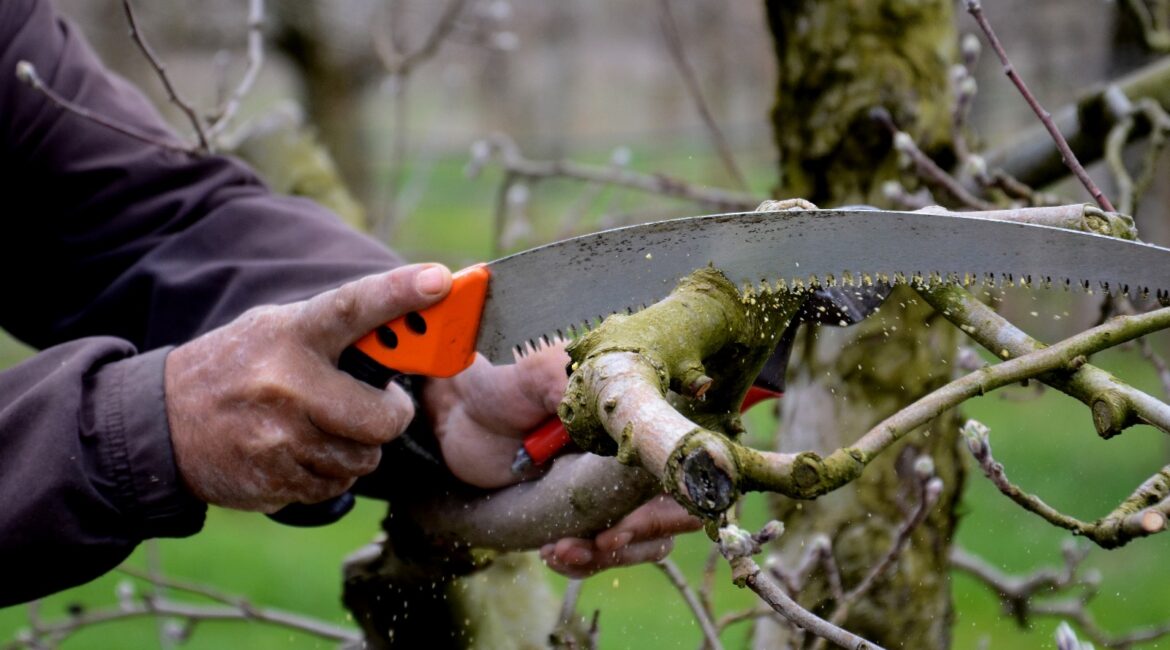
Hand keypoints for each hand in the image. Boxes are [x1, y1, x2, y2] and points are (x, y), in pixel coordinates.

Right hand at [165, 264, 452, 511]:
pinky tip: (295, 452)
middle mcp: (287, 385)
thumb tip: (410, 325)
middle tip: (376, 406)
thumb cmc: (238, 369)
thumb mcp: (277, 331)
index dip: (398, 293)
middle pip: (383, 418)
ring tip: (317, 427)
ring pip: (363, 458)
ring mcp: (278, 437)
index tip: (440, 279)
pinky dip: (327, 475)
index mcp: (291, 335)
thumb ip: (335, 332)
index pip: (352, 307)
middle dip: (389, 417)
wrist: (161, 425)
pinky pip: (335, 486)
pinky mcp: (273, 479)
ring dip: (354, 449)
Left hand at [425, 342, 701, 574]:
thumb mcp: (534, 375)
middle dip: (644, 533)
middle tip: (604, 541)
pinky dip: (585, 561)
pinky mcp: (591, 514)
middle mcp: (639, 451)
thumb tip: (610, 403)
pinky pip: (607, 551)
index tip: (634, 515)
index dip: (676, 492)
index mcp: (641, 410)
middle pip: (678, 506)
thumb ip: (572, 384)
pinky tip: (553, 553)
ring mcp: (617, 487)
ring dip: (613, 554)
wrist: (460, 417)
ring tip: (562, 551)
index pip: (686, 456)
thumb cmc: (501, 385)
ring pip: (648, 538)